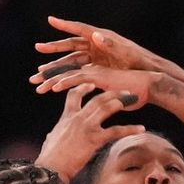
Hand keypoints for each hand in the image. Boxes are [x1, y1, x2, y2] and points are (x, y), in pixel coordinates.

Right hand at [30, 17, 163, 84]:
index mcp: (101, 38)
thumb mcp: (126, 53)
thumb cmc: (140, 61)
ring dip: (57, 68)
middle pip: (71, 47)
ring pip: (71, 62)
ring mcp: (95, 58)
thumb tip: (96, 36)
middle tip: (38, 48)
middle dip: (54, 49)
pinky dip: (67, 77)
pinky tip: (56, 82)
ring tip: (41, 73)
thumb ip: (111, 45)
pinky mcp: (97, 69)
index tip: (50, 19)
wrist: (149, 74)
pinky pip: (78, 72)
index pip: (80, 29)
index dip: (65, 25)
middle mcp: (96, 46)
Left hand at [32, 64, 155, 109]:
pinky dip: (66, 82)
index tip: (44, 85)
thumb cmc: (138, 95)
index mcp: (96, 74)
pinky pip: (79, 79)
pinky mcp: (99, 76)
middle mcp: (93, 70)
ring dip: (52, 79)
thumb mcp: (118, 100)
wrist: (150, 87)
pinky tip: (53, 87)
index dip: (57, 79)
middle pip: (66, 71)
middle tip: (34, 81)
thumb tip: (106, 113)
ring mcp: (96, 71)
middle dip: (49, 76)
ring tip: (38, 84)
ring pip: (69, 73)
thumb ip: (109, 104)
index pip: (72, 76)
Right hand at [35, 84, 144, 179]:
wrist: (51, 167)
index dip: (84, 87)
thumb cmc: (50, 157)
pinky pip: (116, 131)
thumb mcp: (51, 140)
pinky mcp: (94, 139)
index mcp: (67, 116)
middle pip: (96, 98)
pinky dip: (130, 129)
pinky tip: (141, 129)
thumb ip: (54, 134)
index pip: (74, 95)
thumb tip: (51, 136)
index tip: (92, 84)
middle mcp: (77, 118)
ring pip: (106, 108)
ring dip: (120, 102)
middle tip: (124, 91)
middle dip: (111, 92)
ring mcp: (87, 127)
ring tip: (132, 100)